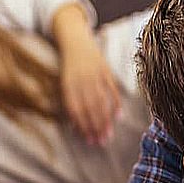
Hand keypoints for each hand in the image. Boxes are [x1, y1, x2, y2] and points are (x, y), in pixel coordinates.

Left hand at [57, 29, 121, 146]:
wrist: (75, 40)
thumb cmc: (69, 67)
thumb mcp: (64, 82)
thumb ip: (70, 101)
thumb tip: (75, 126)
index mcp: (68, 85)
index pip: (76, 110)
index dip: (83, 126)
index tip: (88, 140)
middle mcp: (81, 81)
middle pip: (90, 108)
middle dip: (96, 127)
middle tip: (101, 142)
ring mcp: (94, 75)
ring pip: (101, 101)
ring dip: (105, 120)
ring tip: (109, 134)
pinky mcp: (105, 71)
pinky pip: (111, 90)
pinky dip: (116, 103)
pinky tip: (119, 116)